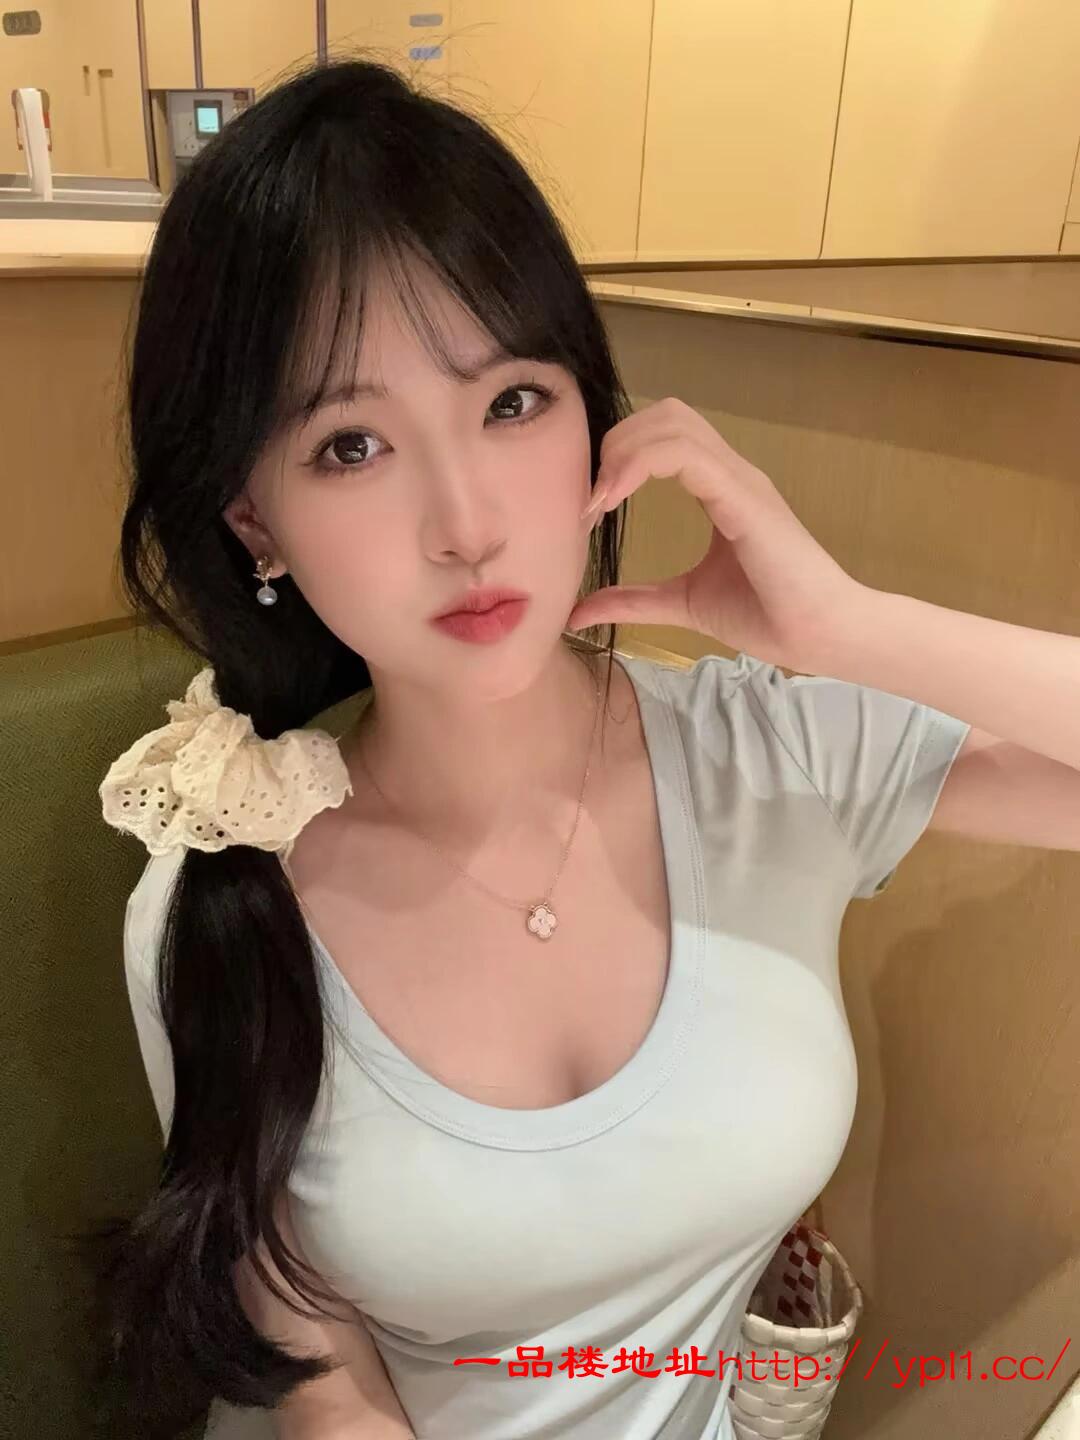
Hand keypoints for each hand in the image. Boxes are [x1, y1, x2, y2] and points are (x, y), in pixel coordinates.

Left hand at [566, 397, 866, 673]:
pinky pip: (687, 454)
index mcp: (719, 487)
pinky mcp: (744, 498)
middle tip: (591, 497)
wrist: (820, 636)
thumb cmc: (768, 616)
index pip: (664, 435)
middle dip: (616, 442)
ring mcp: (740, 480)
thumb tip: (579, 611)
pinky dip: (640, 464)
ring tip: (599, 499)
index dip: (619, 456)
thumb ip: (634, 600)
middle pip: (665, 414)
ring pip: (673, 422)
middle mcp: (730, 473)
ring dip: (623, 450)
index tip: (590, 508)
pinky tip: (616, 498)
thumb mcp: (681, 603)